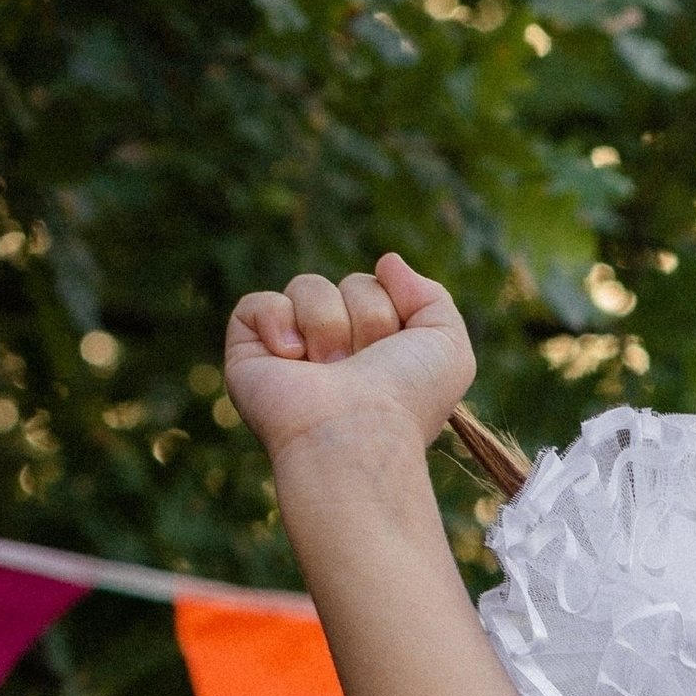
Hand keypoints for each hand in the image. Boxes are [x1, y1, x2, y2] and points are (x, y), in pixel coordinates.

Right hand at [223, 251, 475, 466]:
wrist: (358, 433)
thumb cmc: (406, 399)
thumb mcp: (447, 346)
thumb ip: (431, 296)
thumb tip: (386, 262)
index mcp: (376, 350)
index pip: (378, 288)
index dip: (391, 309)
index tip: (395, 350)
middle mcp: (335, 350)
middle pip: (349, 284)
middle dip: (367, 316)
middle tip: (362, 364)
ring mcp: (290, 352)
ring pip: (308, 287)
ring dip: (328, 324)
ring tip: (330, 370)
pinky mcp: (248, 354)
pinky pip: (257, 303)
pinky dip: (277, 321)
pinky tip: (292, 359)